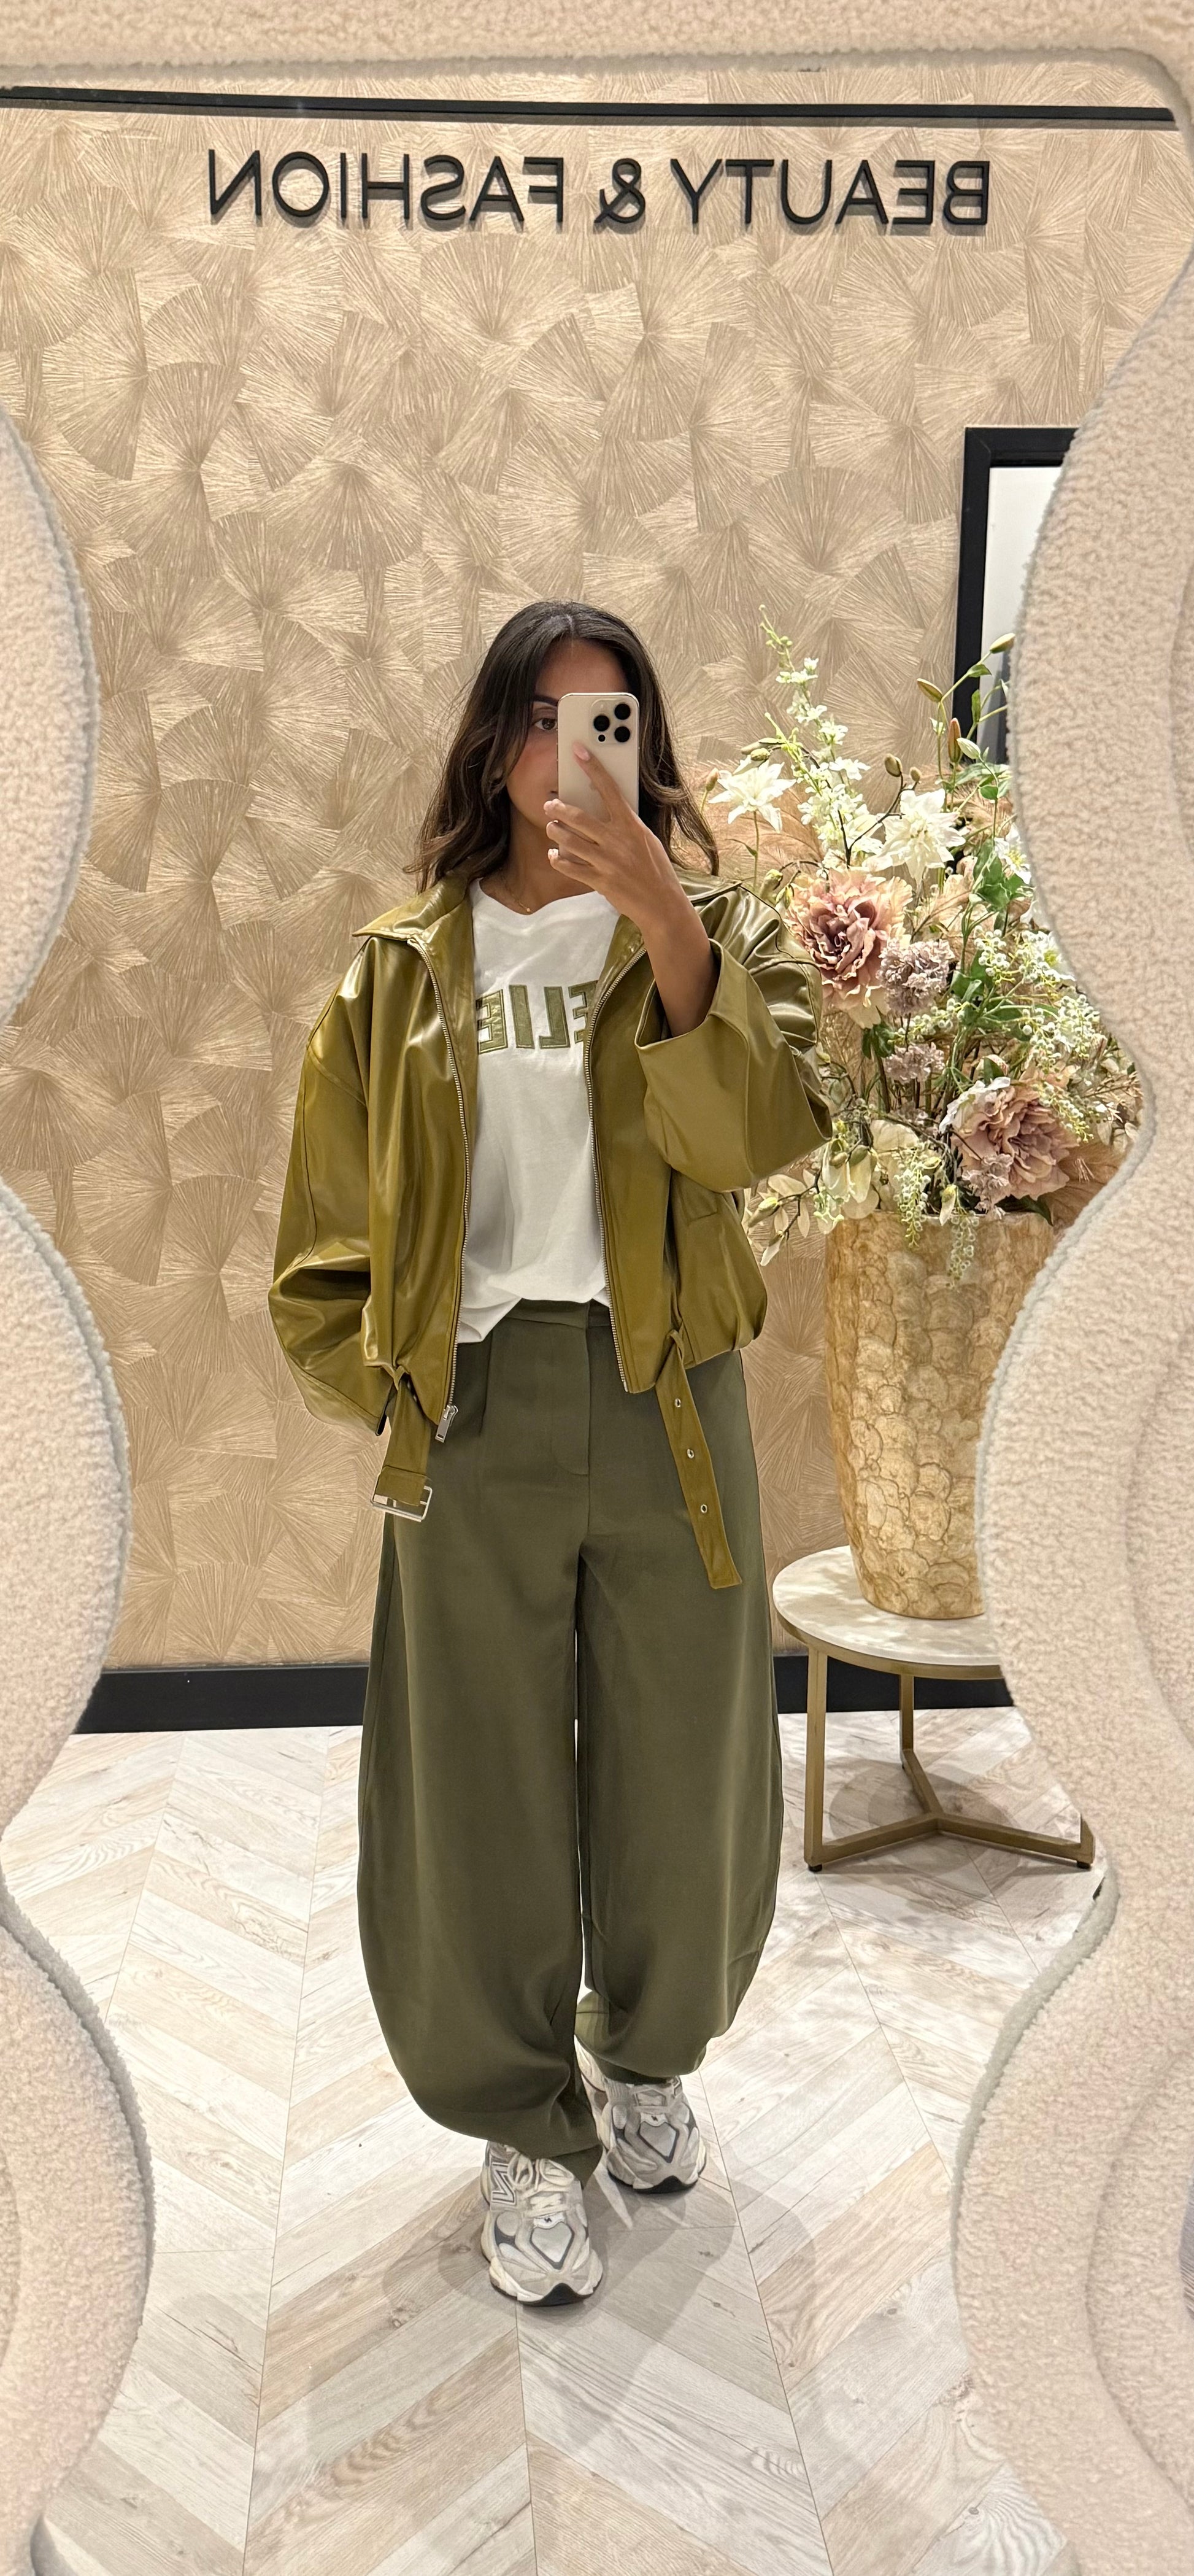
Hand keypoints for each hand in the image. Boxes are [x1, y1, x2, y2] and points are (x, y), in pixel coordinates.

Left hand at [543, 747, 680, 936]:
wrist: (661, 904)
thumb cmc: (655, 869)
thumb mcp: (646, 839)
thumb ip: (626, 825)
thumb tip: (607, 810)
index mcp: (631, 826)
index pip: (609, 790)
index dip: (593, 768)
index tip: (579, 752)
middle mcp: (618, 841)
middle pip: (580, 817)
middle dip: (559, 809)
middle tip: (549, 805)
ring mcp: (607, 862)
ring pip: (570, 841)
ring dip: (555, 832)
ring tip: (551, 828)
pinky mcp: (600, 881)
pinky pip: (570, 867)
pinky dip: (558, 859)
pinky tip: (554, 854)